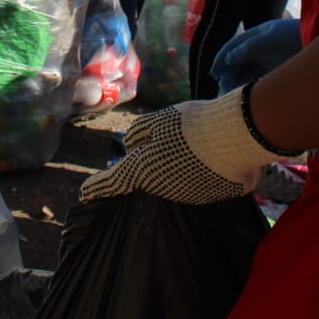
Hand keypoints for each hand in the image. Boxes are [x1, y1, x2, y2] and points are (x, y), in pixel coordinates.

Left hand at [80, 86, 285, 204]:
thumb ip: (138, 135)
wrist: (234, 137)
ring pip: (173, 182)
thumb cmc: (190, 125)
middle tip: (158, 150)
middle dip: (147, 168)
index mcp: (142, 170)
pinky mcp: (210, 196)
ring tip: (191, 147)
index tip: (84, 194)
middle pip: (147, 179)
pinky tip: (210, 157)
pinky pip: (198, 183)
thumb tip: (129, 146)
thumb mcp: (157, 122)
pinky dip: (198, 172)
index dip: (96, 187)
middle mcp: (161, 190)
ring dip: (175, 169)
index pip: (111, 183)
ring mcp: (187, 196)